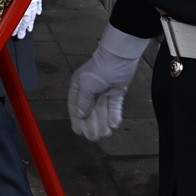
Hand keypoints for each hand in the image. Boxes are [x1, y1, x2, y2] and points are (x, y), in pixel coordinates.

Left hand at [13, 0, 42, 38]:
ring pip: (32, 14)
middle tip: (21, 36)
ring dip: (30, 22)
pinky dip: (38, 9)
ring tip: (29, 28)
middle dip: (22, 29)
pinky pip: (39, 3)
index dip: (15, 28)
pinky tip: (38, 13)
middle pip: (25, 20)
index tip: (13, 34)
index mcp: (17, 4)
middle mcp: (26, 3)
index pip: (16, 20)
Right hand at [67, 24, 148, 140]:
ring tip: (106, 133)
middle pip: (90, 111)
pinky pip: (114, 106)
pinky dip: (114, 115)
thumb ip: (83, 102)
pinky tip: (114, 124)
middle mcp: (90, 90)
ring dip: (103, 122)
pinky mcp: (117, 92)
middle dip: (92, 124)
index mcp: (79, 86)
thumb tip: (80, 116)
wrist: (120, 57)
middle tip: (94, 138)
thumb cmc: (99, 69)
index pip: (75, 106)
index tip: (79, 132)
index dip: (76, 120)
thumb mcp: (86, 85)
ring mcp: (104, 91)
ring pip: (102, 111)